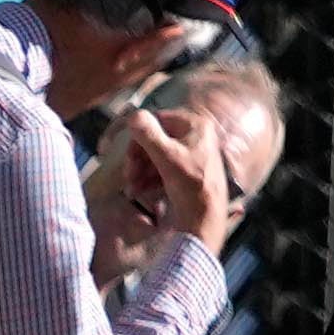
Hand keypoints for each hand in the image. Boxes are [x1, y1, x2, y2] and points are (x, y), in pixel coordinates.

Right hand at [106, 97, 258, 262]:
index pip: (158, 120)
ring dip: (140, 169)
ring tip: (132, 188)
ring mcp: (192, 153)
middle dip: (138, 157)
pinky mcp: (187, 171)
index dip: (139, 138)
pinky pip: (162, 167)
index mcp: (196, 125)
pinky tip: (139, 191)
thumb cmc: (191, 186)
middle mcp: (196, 135)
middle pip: (155, 138)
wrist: (205, 219)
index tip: (129, 157)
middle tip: (128, 175)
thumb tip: (134, 115)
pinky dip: (149, 178)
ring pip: (157, 154)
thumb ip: (149, 135)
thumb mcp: (167, 158)